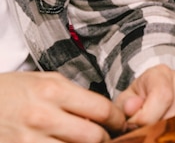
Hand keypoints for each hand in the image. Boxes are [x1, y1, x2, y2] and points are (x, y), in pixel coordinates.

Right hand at [0, 71, 125, 142]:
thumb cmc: (9, 91)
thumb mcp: (42, 81)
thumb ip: (73, 93)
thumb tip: (102, 110)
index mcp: (54, 91)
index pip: (101, 109)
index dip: (117, 120)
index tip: (120, 123)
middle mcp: (43, 116)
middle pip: (93, 137)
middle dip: (105, 139)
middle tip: (107, 138)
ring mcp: (30, 139)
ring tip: (85, 142)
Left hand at [114, 64, 174, 127]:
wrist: (155, 95)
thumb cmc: (139, 100)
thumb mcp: (125, 102)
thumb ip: (124, 106)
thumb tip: (131, 107)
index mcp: (160, 73)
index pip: (162, 96)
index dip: (147, 117)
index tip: (136, 125)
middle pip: (174, 113)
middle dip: (157, 127)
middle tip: (147, 130)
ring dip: (171, 130)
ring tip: (159, 128)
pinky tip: (173, 128)